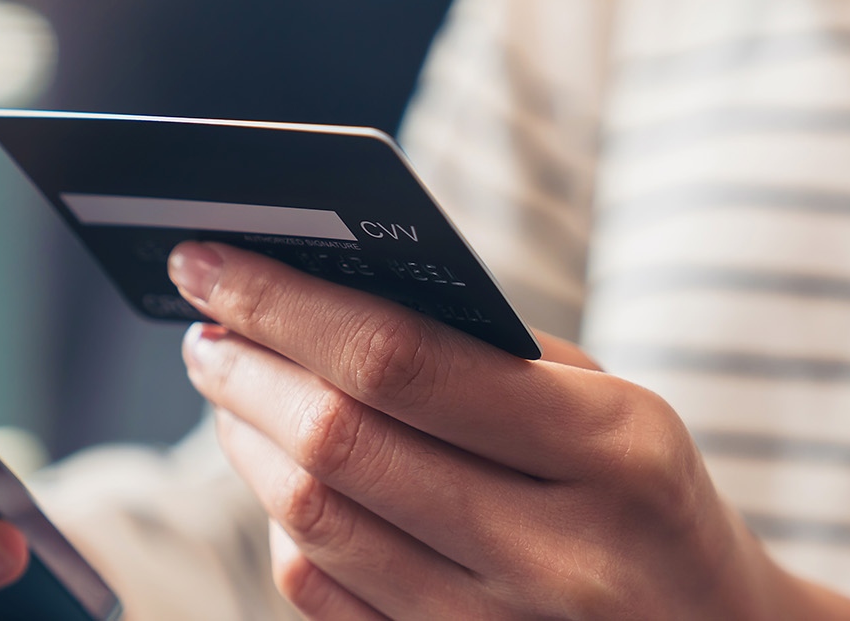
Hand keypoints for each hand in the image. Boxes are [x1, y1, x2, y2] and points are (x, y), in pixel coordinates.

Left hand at [167, 241, 849, 619]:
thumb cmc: (646, 495)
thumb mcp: (614, 406)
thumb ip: (483, 354)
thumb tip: (313, 293)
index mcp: (612, 448)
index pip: (399, 361)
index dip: (283, 305)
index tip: (210, 261)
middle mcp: (555, 551)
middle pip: (339, 445)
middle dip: (245, 371)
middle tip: (203, 326)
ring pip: (314, 523)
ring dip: (246, 443)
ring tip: (227, 387)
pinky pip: (321, 594)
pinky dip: (282, 524)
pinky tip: (278, 476)